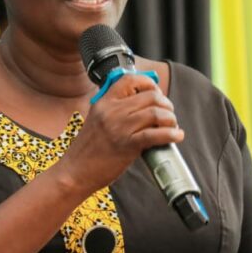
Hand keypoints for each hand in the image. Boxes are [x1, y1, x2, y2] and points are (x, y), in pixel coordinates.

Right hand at [56, 73, 183, 193]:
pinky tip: (176, 136)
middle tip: (168, 114)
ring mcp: (119, 127)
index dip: (149, 84)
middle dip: (166, 104)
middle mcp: (111, 111)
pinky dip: (171, 134)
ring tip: (172, 126)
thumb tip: (144, 108)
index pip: (129, 80)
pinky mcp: (126, 145)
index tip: (156, 94)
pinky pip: (155, 134)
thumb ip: (115, 111)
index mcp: (103, 102)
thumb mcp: (97, 121)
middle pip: (150, 96)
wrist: (74, 172)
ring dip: (170, 119)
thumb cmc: (87, 150)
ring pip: (156, 113)